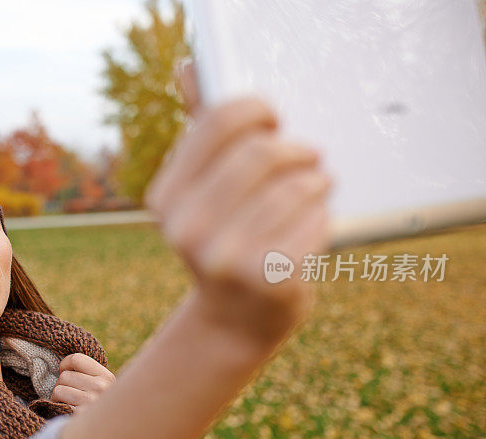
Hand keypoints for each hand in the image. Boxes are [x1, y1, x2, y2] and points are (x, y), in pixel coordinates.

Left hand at [51, 353, 115, 414]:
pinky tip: (66, 414)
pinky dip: (57, 408)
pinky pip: (56, 403)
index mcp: (107, 378)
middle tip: (69, 397)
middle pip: (64, 376)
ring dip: (57, 398)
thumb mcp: (103, 391)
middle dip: (62, 386)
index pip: (77, 358)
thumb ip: (90, 376)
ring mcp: (90, 402)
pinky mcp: (78, 416)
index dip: (66, 365)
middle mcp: (100, 388)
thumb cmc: (100, 411)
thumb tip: (63, 366)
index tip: (66, 373)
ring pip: (58, 389)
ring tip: (68, 406)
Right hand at [144, 60, 332, 352]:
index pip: (217, 120)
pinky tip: (313, 225)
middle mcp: (185, 227)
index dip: (257, 110)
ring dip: (315, 182)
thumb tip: (189, 68)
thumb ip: (201, 131)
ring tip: (314, 191)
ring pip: (296, 184)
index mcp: (166, 198)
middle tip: (308, 157)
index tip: (273, 121)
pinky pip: (314, 218)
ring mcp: (223, 257)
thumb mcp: (203, 192)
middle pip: (262, 150)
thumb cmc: (226, 239)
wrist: (235, 319)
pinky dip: (322, 215)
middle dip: (296, 149)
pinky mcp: (266, 278)